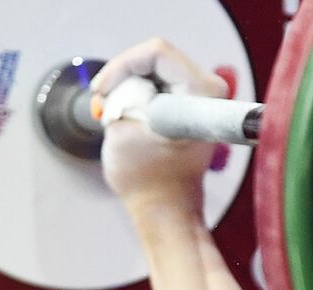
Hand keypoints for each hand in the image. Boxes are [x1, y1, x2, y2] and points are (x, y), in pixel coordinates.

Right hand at [91, 38, 228, 217]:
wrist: (166, 211)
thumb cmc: (148, 183)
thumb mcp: (120, 130)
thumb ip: (119, 95)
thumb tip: (120, 83)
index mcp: (201, 94)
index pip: (154, 53)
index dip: (121, 67)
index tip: (102, 91)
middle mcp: (210, 91)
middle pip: (156, 59)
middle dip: (124, 78)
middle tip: (105, 103)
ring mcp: (202, 99)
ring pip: (154, 72)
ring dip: (128, 89)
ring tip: (115, 116)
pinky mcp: (191, 108)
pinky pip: (158, 86)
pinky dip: (138, 97)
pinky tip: (126, 117)